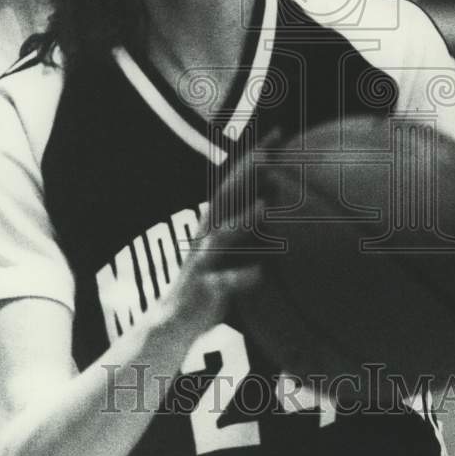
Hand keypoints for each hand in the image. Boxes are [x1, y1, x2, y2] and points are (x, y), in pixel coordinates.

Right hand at [153, 130, 282, 338]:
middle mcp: (207, 235)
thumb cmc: (212, 280)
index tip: (279, 133)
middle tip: (269, 153)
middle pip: (226, 198)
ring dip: (241, 222)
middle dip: (246, 175)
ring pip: (221, 238)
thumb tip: (282, 196)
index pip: (237, 182)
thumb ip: (251, 222)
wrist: (172, 322)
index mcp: (216, 222)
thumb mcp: (231, 247)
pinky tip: (258, 274)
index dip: (256, 156)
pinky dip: (239, 278)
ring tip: (263, 207)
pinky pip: (220, 284)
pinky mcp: (201, 290)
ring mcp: (202, 262)